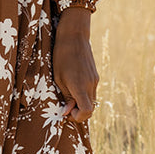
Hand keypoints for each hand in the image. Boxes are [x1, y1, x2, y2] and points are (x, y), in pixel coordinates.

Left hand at [52, 7, 98, 122]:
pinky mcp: (95, 76)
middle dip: (78, 112)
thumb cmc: (61, 56)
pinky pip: (91, 91)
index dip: (77, 117)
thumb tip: (67, 111)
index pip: (87, 112)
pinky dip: (83, 95)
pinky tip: (73, 86)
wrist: (74, 36)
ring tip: (67, 95)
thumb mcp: (58, 78)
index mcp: (80, 86)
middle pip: (90, 109)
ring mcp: (95, 80)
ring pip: (91, 100)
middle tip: (65, 107)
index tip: (66, 112)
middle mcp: (91, 85)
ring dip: (81, 103)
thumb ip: (65, 96)